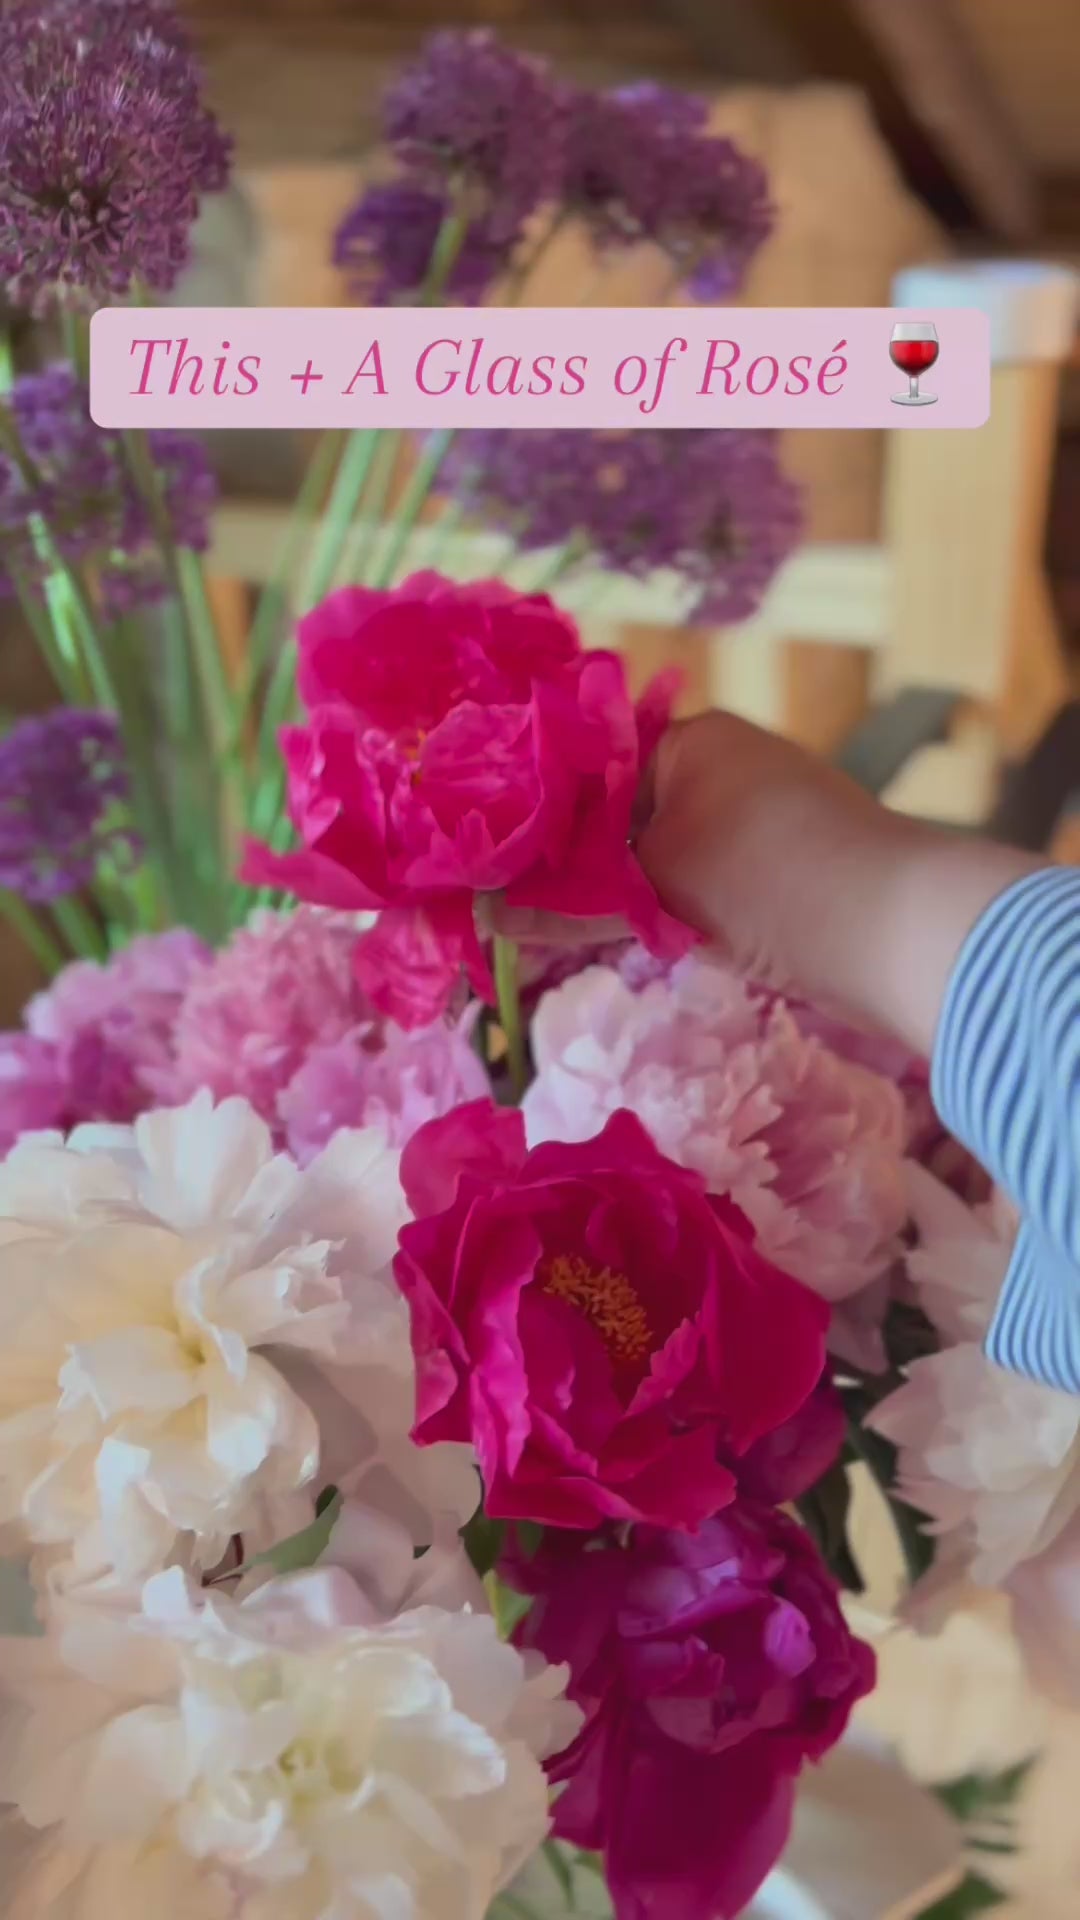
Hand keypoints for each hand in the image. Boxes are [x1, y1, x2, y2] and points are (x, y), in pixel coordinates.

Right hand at [495, 708, 1045, 1057]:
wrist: (901, 931)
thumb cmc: (770, 878)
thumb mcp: (658, 884)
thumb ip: (568, 901)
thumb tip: (483, 918)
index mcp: (693, 739)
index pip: (588, 766)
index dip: (536, 817)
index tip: (485, 863)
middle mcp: (724, 766)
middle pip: (619, 815)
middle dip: (570, 865)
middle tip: (506, 910)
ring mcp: (755, 820)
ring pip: (657, 858)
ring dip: (614, 897)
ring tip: (551, 935)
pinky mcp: (778, 874)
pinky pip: (697, 887)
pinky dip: (663, 916)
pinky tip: (627, 947)